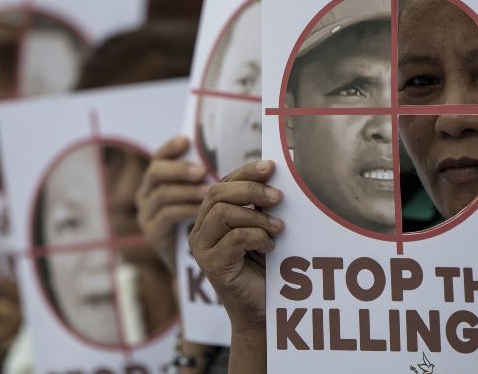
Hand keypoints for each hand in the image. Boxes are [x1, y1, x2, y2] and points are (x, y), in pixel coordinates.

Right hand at [136, 135, 208, 272]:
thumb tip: (231, 151)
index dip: (170, 148)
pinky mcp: (153, 234)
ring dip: (186, 190)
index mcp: (158, 181)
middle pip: (155, 172)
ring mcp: (147, 215)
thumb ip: (211, 176)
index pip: (159, 158)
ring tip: (209, 191)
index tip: (186, 140)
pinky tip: (201, 210)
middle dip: (178, 169)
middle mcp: (147, 195)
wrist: (205, 263)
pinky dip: (185, 210)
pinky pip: (166, 216)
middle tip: (201, 171)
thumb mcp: (207, 197)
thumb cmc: (209, 222)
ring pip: (161, 194)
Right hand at [188, 160, 283, 333]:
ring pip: (223, 212)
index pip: (222, 184)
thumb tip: (272, 174)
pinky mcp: (211, 266)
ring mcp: (202, 249)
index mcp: (210, 217)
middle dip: (251, 190)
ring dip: (256, 216)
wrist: (262, 310)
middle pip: (217, 193)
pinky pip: (235, 238)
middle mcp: (200, 231)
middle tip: (278, 197)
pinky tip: (269, 247)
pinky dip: (257, 237)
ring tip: (277, 228)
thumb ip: (258, 205)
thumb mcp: (260, 228)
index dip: (245, 172)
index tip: (271, 167)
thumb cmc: (263, 268)